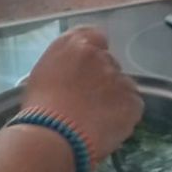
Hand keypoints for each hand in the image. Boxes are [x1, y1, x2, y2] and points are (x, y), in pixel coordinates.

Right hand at [20, 26, 142, 165]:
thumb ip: (62, 67)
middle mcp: (99, 55)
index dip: (94, 53)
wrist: (54, 134)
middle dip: (102, 79)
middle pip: (109, 63)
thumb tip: (71, 76)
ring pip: (122, 85)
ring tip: (95, 120)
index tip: (88, 68)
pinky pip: (132, 106)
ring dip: (113, 98)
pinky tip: (106, 128)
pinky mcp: (132, 100)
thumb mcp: (42, 76)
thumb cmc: (38, 109)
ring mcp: (119, 77)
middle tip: (88, 101)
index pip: (94, 36)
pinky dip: (124, 116)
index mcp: (73, 45)